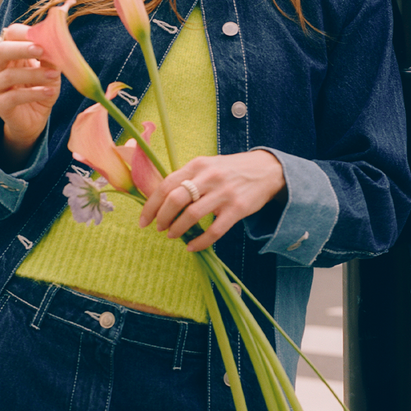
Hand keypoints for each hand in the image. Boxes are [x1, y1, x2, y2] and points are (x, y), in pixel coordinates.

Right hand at [0, 23, 60, 167]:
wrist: (34, 119)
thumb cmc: (41, 89)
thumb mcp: (50, 70)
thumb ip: (50, 57)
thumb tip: (55, 42)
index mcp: (10, 53)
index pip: (10, 34)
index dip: (25, 33)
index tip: (43, 36)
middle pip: (1, 51)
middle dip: (22, 49)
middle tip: (41, 50)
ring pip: (9, 75)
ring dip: (34, 74)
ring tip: (54, 75)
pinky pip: (14, 97)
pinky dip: (34, 93)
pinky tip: (49, 92)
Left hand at [138, 150, 285, 252]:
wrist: (267, 170)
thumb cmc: (231, 170)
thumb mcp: (207, 166)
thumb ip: (187, 178)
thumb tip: (161, 199)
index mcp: (198, 164)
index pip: (166, 185)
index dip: (151, 205)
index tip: (144, 220)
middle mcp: (209, 177)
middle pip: (175, 199)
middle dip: (162, 217)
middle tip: (159, 228)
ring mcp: (224, 193)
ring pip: (192, 215)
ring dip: (178, 229)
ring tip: (173, 235)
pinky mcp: (237, 209)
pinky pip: (214, 231)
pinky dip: (200, 242)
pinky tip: (192, 246)